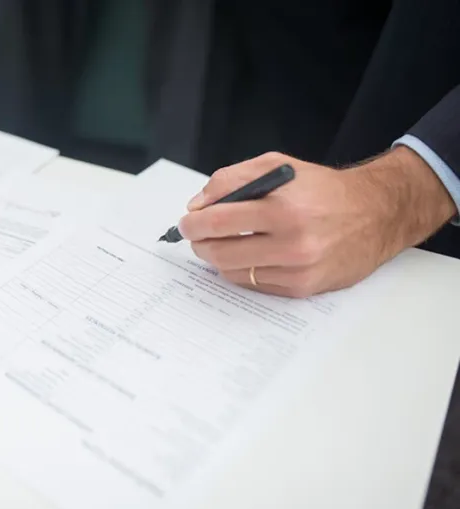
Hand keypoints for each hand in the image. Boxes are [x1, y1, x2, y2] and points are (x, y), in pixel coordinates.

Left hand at [177, 149, 456, 296]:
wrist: (376, 214)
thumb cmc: (322, 188)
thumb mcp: (278, 166)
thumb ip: (232, 179)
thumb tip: (197, 205)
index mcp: (283, 207)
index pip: (218, 221)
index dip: (193, 224)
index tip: (186, 222)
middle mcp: (292, 242)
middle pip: (220, 252)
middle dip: (199, 244)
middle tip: (197, 236)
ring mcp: (297, 270)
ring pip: (233, 272)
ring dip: (218, 259)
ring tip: (222, 244)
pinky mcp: (302, 288)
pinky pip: (254, 284)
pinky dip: (242, 270)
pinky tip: (249, 256)